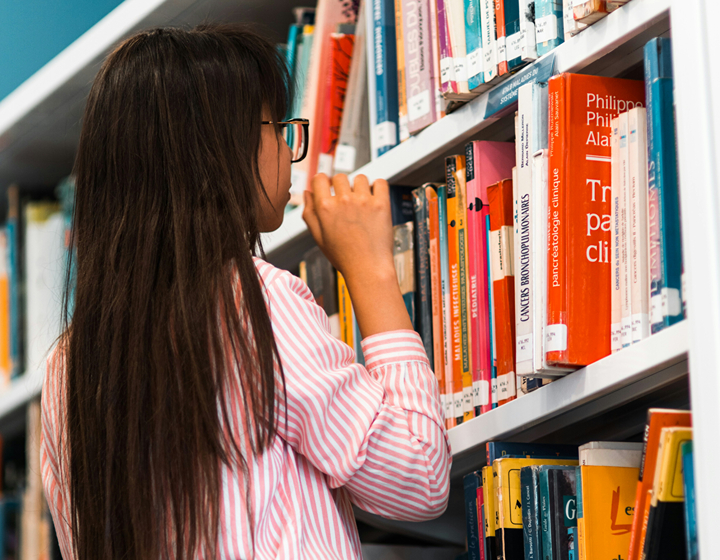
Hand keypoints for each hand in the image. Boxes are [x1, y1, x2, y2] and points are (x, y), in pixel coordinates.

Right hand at [302, 173, 411, 336]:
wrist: (368, 269)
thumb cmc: (344, 257)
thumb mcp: (318, 237)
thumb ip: (309, 213)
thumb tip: (307, 193)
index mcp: (325, 207)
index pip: (320, 178)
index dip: (323, 182)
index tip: (328, 188)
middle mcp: (344, 200)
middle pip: (340, 176)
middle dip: (341, 185)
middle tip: (346, 200)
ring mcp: (364, 200)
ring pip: (360, 178)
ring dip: (360, 187)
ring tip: (361, 203)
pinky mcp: (381, 204)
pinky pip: (380, 183)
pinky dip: (378, 187)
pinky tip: (375, 198)